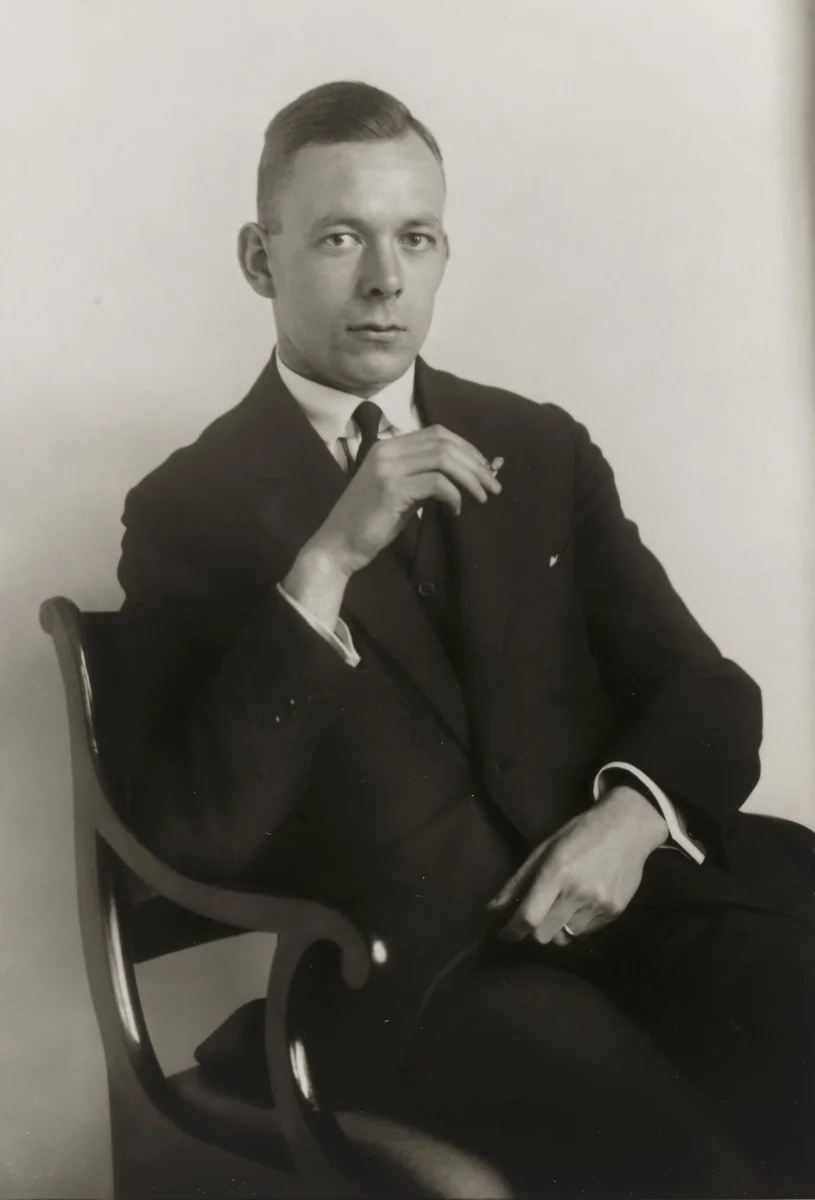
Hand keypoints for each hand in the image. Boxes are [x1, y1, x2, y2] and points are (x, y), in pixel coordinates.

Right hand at [312, 425, 499, 574]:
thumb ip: (423, 477)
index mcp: (389, 446)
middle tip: (492, 486)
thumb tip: (464, 475)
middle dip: (475, 463)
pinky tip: (455, 511)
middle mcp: (387, 450)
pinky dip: (454, 495)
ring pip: (444, 458)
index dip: (467, 448)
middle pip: (444, 442)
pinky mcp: (391, 489)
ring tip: (482, 498)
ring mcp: (388, 467)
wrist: (338, 545)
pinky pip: (436, 483)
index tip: (484, 470)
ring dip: (470, 478)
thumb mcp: (400, 492)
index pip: (437, 433)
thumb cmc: (370, 523)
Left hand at [487, 787, 668, 945]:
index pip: (529, 916)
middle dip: (533, 931)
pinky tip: (581, 903)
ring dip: (557, 927)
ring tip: (561, 905)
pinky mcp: (615, 912)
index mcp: (557, 872)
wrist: (628, 828)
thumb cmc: (580, 833)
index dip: (512, 931)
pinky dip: (576, 924)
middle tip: (533, 918)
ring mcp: (599, 904)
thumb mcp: (545, 849)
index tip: (504, 934)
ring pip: (566, 936)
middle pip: (544, 935)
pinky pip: (586, 932)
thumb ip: (518, 881)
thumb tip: (491, 909)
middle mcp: (578, 892)